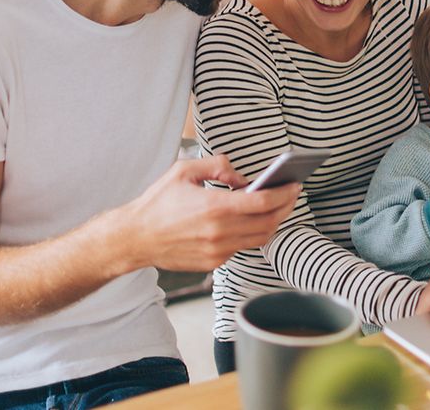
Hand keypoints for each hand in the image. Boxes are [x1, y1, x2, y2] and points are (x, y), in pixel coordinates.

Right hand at [123, 155, 300, 271]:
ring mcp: (218, 250)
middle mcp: (219, 232)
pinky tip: (251, 221)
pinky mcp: (213, 262)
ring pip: (259, 238)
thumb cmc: (157, 202)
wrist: (135, 238)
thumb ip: (217, 166)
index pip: (263, 202)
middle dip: (285, 207)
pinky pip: (242, 247)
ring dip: (273, 222)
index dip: (283, 193)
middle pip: (268, 222)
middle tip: (291, 195)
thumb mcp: (183, 170)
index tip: (293, 185)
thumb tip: (242, 177)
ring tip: (276, 207)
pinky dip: (251, 233)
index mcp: (214, 206)